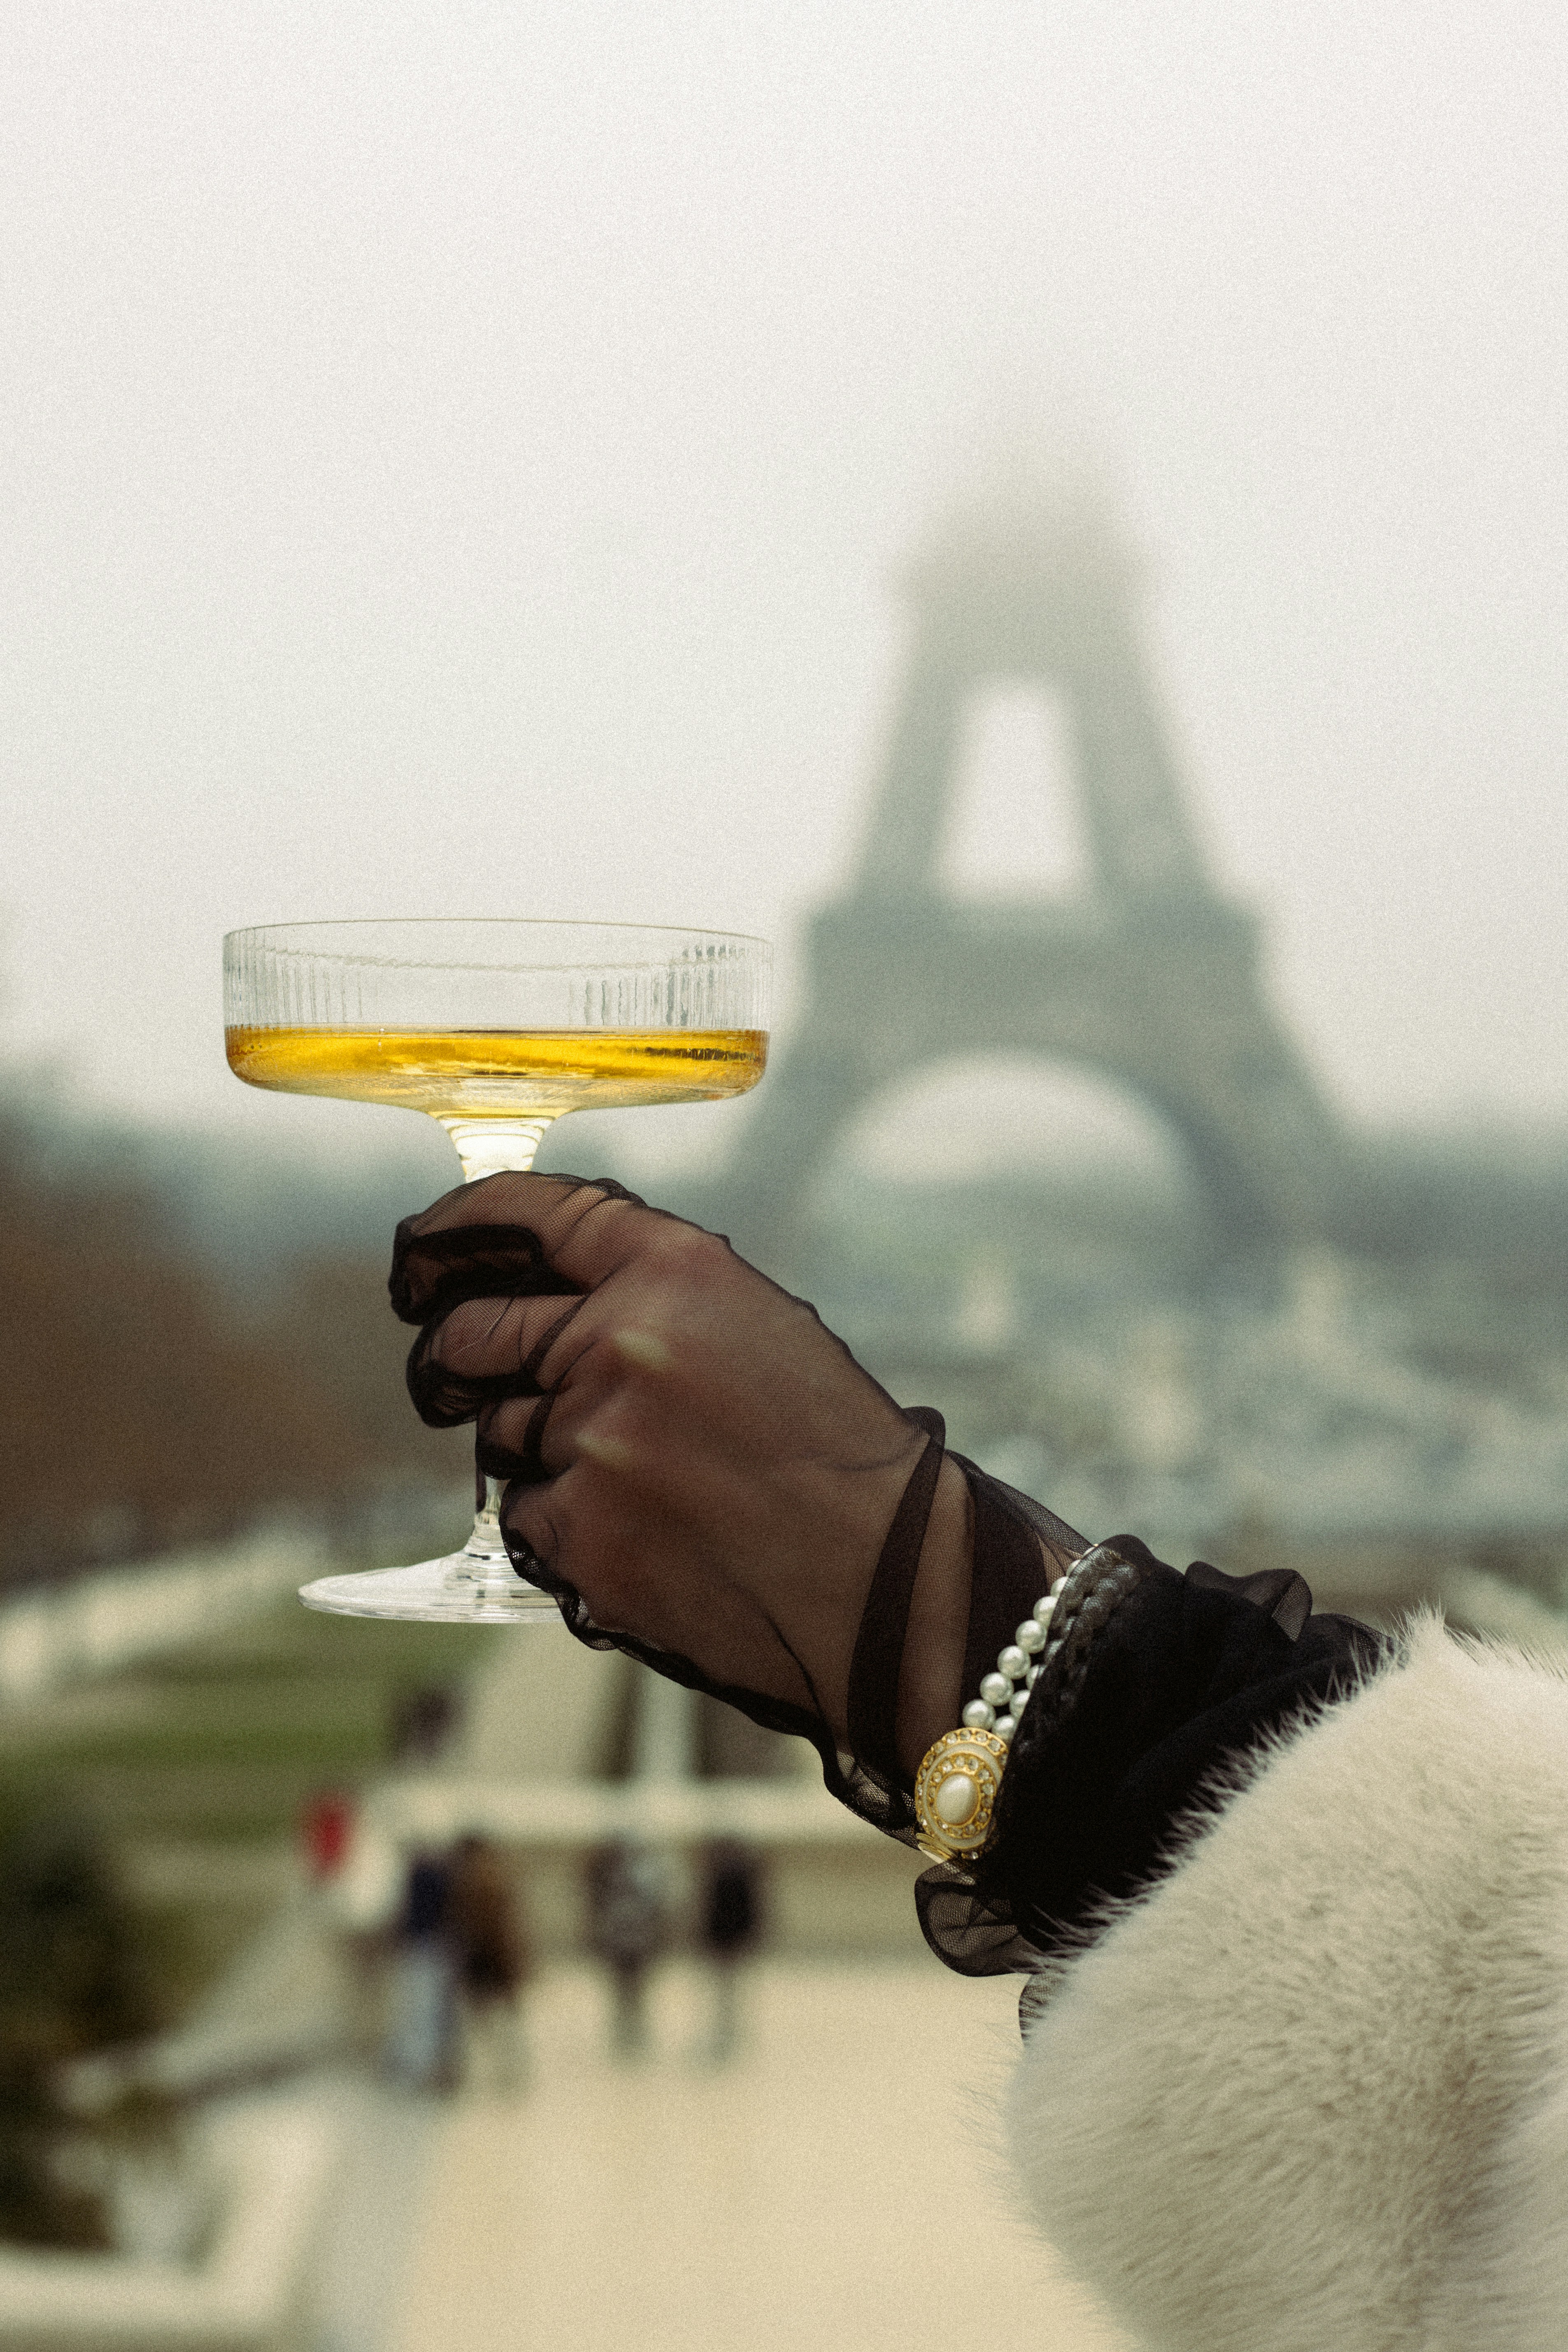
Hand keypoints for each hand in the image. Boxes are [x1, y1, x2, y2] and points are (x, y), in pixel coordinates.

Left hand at [389, 1174, 969, 1767]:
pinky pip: (527, 1523)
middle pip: (471, 1334)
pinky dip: (568, 1536)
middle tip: (450, 1382)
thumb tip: (547, 1307)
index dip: (456, 1226)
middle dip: (449, 1362)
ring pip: (499, 1439)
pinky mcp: (579, 1535)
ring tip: (642, 1491)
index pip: (534, 1216)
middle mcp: (622, 1340)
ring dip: (539, 1460)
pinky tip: (647, 1546)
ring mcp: (593, 1441)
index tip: (419, 1252)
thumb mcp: (760, 1330)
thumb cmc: (837, 1460)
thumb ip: (653, 1303)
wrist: (889, 1580)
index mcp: (678, 1271)